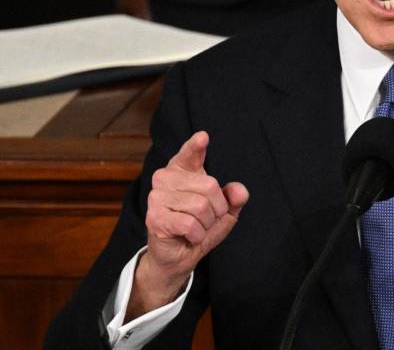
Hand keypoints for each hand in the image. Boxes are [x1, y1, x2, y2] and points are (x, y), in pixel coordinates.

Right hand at [127, 131, 248, 319]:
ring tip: (196, 228)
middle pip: (209, 186)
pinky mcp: (155, 218)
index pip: (189, 154)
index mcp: (182, 170)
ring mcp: (156, 197)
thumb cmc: (199, 226)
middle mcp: (165, 178)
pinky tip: (188, 236)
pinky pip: (190, 224)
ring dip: (206, 224)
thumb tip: (238, 191)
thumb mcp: (224, 211)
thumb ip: (234, 198)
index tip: (203, 138)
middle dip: (217, 208)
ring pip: (200, 206)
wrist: (178, 256)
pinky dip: (197, 235)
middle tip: (207, 219)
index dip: (196, 146)